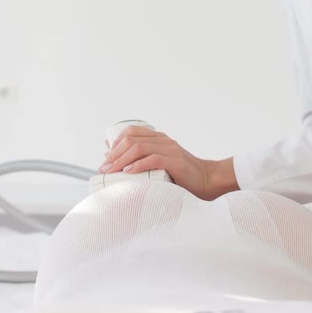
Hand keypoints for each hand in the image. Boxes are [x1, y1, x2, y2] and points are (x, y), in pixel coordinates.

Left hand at [98, 126, 238, 200]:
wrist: (207, 181)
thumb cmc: (181, 176)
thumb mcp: (157, 164)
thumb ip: (139, 159)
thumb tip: (110, 154)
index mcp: (158, 138)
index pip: (130, 132)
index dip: (115, 143)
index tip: (105, 159)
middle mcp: (163, 140)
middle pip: (131, 140)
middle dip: (114, 154)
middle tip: (104, 168)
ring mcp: (170, 149)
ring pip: (139, 148)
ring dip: (121, 160)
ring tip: (112, 171)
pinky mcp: (176, 162)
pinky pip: (154, 159)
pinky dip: (138, 165)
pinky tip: (129, 171)